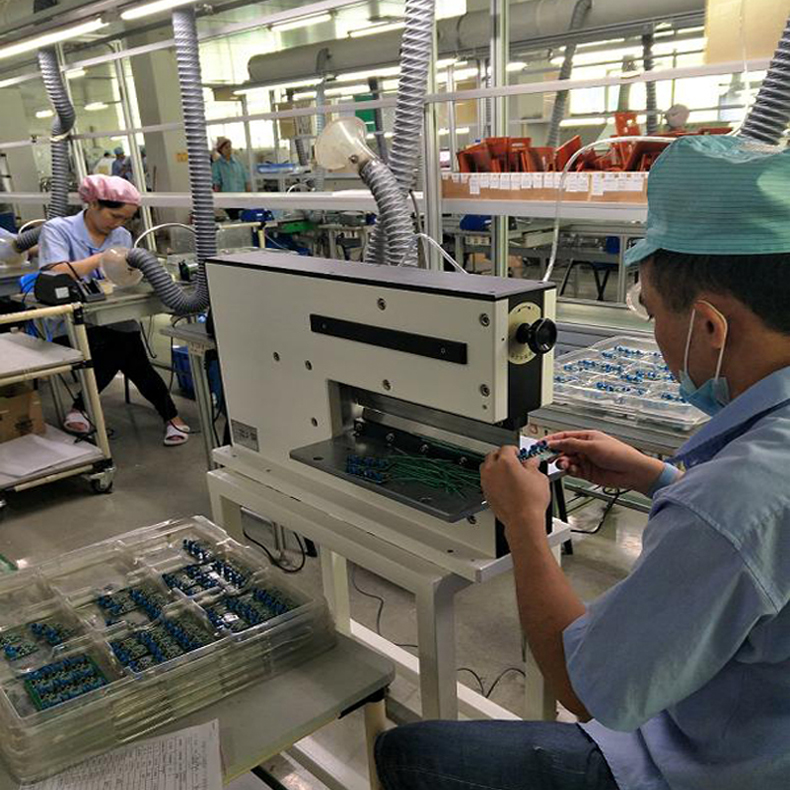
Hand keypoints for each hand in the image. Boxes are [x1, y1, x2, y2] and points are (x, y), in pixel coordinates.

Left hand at [481, 446, 549, 532]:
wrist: (523, 520)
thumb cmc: (530, 501)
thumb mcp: (539, 477)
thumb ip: (533, 465)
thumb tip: (532, 462)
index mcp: (505, 461)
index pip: (507, 448)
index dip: (515, 450)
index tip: (520, 455)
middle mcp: (493, 469)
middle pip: (493, 455)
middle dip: (502, 456)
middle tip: (513, 461)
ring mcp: (487, 481)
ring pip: (486, 467)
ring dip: (495, 466)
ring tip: (507, 472)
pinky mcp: (486, 493)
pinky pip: (486, 480)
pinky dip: (493, 479)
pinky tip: (504, 484)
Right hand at [545, 430, 664, 494]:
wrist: (632, 472)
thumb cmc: (620, 454)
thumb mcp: (592, 446)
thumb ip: (572, 444)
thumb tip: (556, 442)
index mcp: (586, 437)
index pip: (564, 437)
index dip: (552, 440)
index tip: (541, 444)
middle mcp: (585, 448)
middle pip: (563, 449)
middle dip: (555, 453)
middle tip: (546, 456)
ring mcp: (585, 461)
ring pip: (567, 461)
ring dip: (563, 462)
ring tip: (564, 464)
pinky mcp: (586, 473)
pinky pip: (572, 471)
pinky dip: (569, 470)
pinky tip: (571, 470)